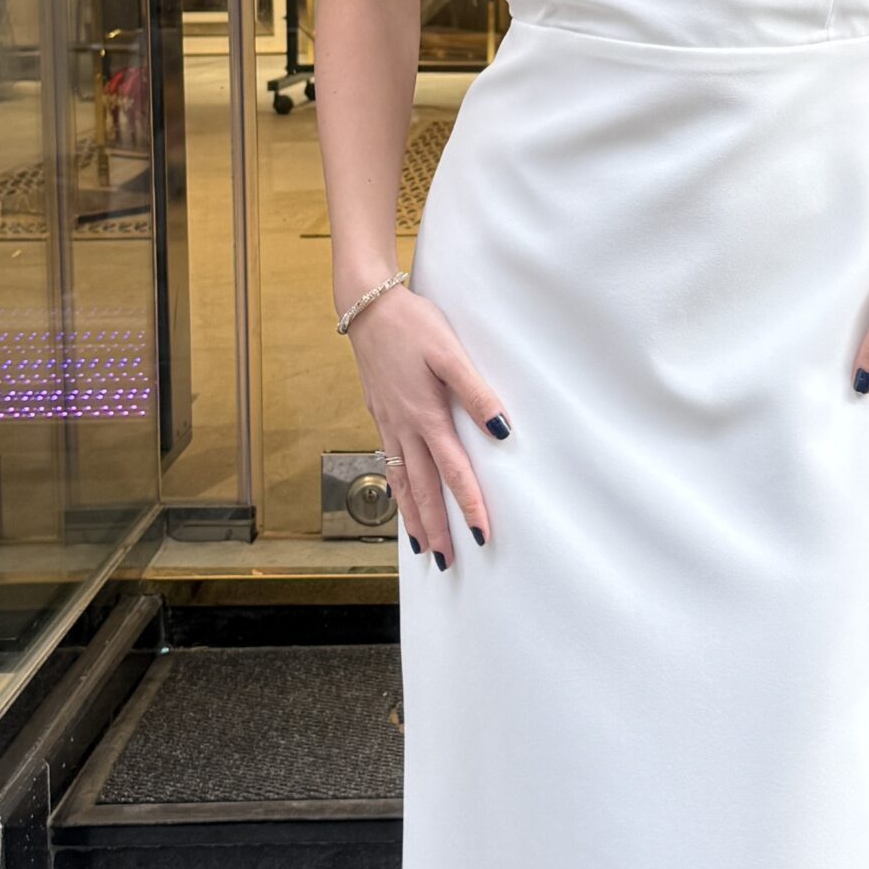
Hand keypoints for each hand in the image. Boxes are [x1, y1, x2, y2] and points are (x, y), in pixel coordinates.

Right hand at [343, 284, 510, 563]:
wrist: (367, 306)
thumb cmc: (413, 325)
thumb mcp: (450, 352)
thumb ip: (476, 393)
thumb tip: (501, 430)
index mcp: (425, 416)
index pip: (452, 472)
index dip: (468, 505)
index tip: (481, 535)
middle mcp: (404, 427)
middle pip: (421, 490)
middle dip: (436, 528)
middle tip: (446, 562)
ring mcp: (388, 424)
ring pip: (401, 482)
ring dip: (413, 517)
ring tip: (423, 547)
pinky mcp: (380, 415)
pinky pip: (390, 465)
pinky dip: (397, 491)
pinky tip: (402, 500)